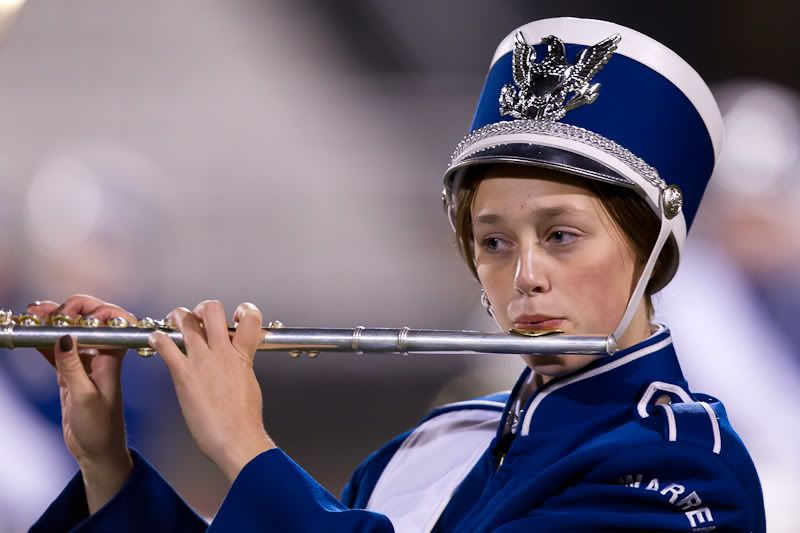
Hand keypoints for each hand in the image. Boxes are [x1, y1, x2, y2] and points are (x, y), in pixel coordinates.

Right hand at [28, 295, 134, 513]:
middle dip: (69, 309)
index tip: (71, 314)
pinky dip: (44, 341)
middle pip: (89, 320)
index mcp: (113, 355)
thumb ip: (72, 366)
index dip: (95, 310)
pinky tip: (31, 334)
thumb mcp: (84, 397)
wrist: (98, 450)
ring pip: (70, 333)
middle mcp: (101, 354)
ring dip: (53, 322)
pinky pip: (57, 350)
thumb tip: (65, 336)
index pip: (113, 319)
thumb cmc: (101, 427)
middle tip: (46, 312)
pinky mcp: (70, 373)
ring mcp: (85, 362)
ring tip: (33, 314)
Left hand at [149, 300, 274, 483]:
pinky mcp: (182, 373)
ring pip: (186, 320)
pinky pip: (165, 345)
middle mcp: (222, 351)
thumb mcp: (250, 381)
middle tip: (200, 317)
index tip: (236, 315)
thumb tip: (239, 357)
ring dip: (178, 317)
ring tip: (176, 321)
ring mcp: (201, 360)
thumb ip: (243, 363)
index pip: (250, 317)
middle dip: (204, 308)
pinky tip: (157, 339)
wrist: (235, 437)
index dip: (244, 310)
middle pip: (212, 309)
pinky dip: (158, 338)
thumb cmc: (243, 418)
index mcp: (242, 354)